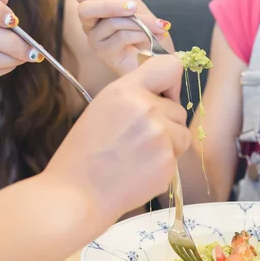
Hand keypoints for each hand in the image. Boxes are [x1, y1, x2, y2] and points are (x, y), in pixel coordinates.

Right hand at [43, 54, 189, 225]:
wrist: (77, 194)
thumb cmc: (84, 154)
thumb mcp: (102, 109)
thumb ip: (134, 97)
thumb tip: (164, 95)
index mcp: (125, 90)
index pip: (170, 66)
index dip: (172, 83)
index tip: (164, 96)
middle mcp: (146, 108)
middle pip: (178, 109)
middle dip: (166, 124)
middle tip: (137, 141)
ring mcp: (159, 135)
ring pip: (182, 134)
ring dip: (169, 145)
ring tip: (138, 157)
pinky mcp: (167, 161)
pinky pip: (177, 158)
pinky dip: (163, 166)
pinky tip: (139, 171)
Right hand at [74, 0, 173, 74]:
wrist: (161, 57)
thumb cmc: (147, 34)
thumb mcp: (134, 5)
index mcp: (95, 12)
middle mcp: (91, 27)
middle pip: (85, 8)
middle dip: (111, 5)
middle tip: (132, 7)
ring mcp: (96, 42)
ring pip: (110, 22)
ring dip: (138, 22)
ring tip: (155, 26)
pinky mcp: (106, 55)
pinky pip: (120, 37)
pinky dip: (139, 34)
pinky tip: (148, 38)